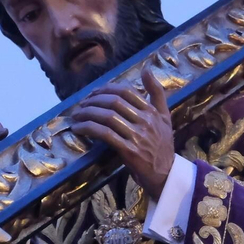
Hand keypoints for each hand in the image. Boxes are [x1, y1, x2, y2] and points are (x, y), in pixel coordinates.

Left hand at [71, 68, 173, 196]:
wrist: (166, 174)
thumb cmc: (163, 145)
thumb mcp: (165, 116)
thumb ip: (157, 93)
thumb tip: (146, 69)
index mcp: (152, 111)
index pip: (126, 91)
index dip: (106, 89)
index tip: (93, 93)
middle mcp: (146, 121)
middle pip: (114, 102)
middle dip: (93, 101)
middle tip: (81, 105)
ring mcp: (138, 136)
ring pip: (108, 117)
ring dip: (88, 114)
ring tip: (76, 115)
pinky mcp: (129, 151)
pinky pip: (105, 134)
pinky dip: (88, 129)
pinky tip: (78, 129)